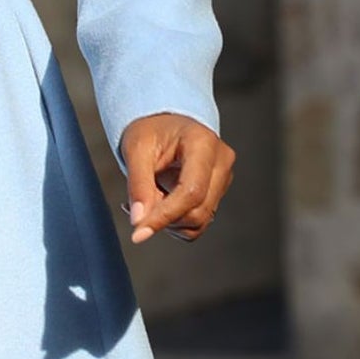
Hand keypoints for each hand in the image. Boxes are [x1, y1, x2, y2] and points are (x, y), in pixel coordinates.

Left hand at [119, 113, 232, 244]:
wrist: (164, 126)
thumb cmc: (151, 131)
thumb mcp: (136, 150)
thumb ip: (138, 186)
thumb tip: (139, 221)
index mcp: (203, 144)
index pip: (191, 192)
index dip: (164, 216)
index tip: (138, 233)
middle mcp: (221, 161)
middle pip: (198, 210)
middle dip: (164, 218)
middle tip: (137, 205)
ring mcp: (223, 178)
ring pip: (199, 221)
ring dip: (169, 222)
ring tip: (147, 201)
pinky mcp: (217, 192)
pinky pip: (199, 222)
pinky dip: (175, 223)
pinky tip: (159, 206)